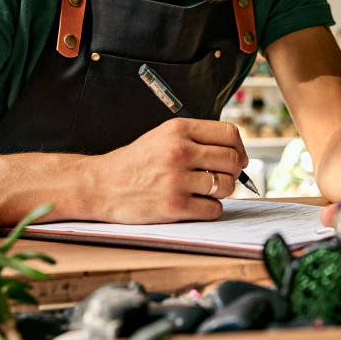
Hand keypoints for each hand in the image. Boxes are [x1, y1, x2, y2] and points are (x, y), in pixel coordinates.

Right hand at [90, 118, 247, 223]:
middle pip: (231, 160)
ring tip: (206, 191)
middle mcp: (179, 151)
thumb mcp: (162, 137)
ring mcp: (177, 179)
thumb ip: (196, 140)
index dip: (239, 148)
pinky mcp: (174, 206)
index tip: (238, 158)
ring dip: (222, 191)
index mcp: (178, 130)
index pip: (228, 133)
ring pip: (226, 186)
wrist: (101, 185)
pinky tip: (197, 205)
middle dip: (234, 171)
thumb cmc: (136, 162)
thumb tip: (236, 154)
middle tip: (224, 178)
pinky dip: (210, 209)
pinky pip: (213, 209)